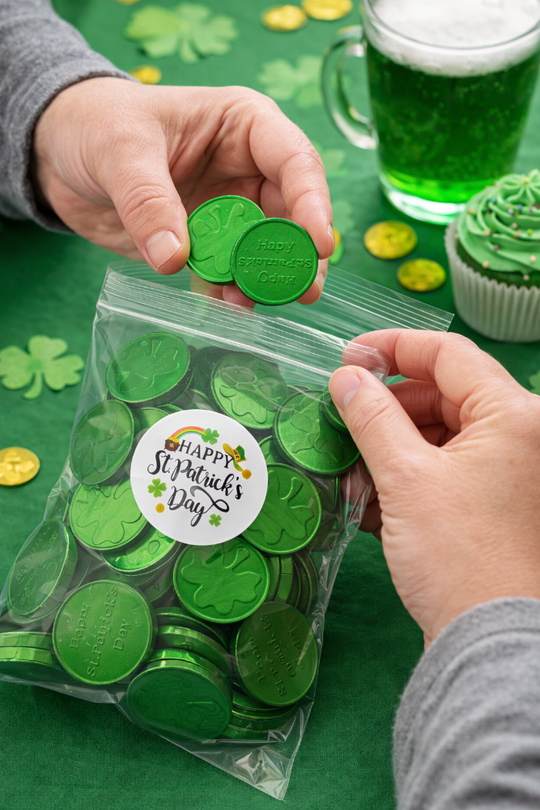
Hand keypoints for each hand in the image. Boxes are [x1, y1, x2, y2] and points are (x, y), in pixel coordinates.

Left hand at [32, 77, 333, 306]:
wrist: (60, 155)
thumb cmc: (97, 124)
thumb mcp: (120, 149)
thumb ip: (148, 200)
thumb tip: (176, 257)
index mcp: (245, 127)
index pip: (295, 162)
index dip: (312, 203)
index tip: (318, 244)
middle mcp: (248, 171)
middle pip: (291, 217)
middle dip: (296, 256)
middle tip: (302, 292)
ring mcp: (230, 212)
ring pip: (265, 252)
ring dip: (263, 281)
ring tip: (245, 304)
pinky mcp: (208, 246)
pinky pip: (228, 274)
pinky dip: (228, 294)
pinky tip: (221, 308)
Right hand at [330, 329, 539, 645]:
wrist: (490, 643)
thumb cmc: (457, 555)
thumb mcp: (406, 478)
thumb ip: (372, 416)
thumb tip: (347, 376)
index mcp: (514, 414)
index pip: (448, 353)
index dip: (392, 346)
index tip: (347, 357)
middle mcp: (522, 435)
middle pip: (443, 394)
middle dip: (387, 408)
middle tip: (340, 420)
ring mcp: (509, 470)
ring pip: (440, 434)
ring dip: (390, 447)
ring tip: (349, 470)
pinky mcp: (494, 501)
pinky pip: (446, 468)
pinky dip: (407, 475)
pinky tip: (368, 496)